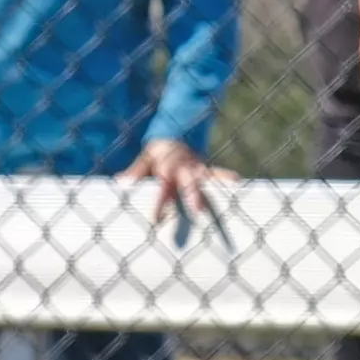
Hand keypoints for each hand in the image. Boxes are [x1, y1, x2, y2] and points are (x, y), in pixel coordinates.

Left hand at [120, 139, 238, 223]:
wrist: (172, 139)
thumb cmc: (157, 157)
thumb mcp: (144, 160)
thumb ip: (135, 171)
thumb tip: (121, 182)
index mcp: (167, 169)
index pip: (163, 188)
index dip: (160, 203)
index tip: (157, 220)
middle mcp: (184, 169)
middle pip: (189, 183)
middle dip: (194, 196)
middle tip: (198, 211)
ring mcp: (197, 168)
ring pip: (206, 178)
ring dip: (215, 187)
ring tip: (227, 196)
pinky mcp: (206, 170)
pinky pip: (218, 173)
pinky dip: (226, 176)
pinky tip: (238, 182)